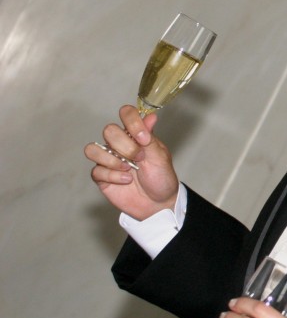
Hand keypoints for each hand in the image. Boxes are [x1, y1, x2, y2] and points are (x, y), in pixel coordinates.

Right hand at [84, 105, 178, 219]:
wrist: (157, 203)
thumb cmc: (161, 177)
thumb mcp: (160, 157)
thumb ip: (150, 138)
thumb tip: (150, 116)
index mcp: (136, 134)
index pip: (127, 114)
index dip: (132, 122)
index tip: (144, 138)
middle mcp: (120, 144)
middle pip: (109, 131)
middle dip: (125, 145)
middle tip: (139, 158)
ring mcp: (108, 159)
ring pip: (93, 149)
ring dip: (113, 160)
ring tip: (129, 169)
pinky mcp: (102, 176)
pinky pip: (96, 171)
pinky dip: (113, 176)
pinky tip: (126, 181)